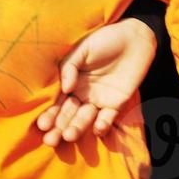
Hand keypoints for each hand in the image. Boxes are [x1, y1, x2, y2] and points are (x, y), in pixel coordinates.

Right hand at [35, 19, 156, 145]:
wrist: (135, 38)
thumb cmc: (105, 40)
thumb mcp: (83, 48)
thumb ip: (70, 66)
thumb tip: (65, 88)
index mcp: (70, 83)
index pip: (57, 102)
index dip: (49, 114)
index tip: (42, 125)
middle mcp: (82, 95)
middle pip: (68, 115)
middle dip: (58, 128)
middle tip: (50, 140)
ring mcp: (98, 100)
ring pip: (85, 119)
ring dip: (77, 128)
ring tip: (69, 136)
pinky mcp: (116, 104)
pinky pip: (108, 118)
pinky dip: (103, 125)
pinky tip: (98, 127)